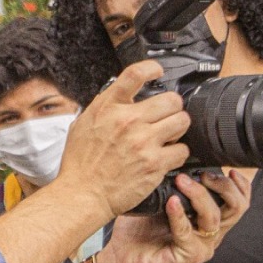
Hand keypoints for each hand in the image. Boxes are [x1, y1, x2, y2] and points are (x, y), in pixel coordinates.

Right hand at [57, 60, 190, 217]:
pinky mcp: (155, 163)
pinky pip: (182, 150)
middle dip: (171, 108)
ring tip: (168, 136)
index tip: (158, 72)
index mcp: (108, 107)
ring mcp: (143, 142)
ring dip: (177, 129)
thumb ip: (103, 108)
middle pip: (171, 99)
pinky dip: (176, 154)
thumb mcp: (82, 125)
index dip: (152, 68)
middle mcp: (127, 121)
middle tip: (166, 116)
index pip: (135, 74)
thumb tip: (120, 96)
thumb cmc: (80, 163)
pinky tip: (164, 157)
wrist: (82, 194)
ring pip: (182, 121)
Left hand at [95, 168, 249, 262]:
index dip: (240, 185)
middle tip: (203, 174)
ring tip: (182, 181)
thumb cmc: (139, 231)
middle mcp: (210, 233)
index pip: (239, 201)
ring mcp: (201, 246)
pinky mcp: (187, 257)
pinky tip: (171, 202)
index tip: (229, 169)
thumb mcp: (159, 200)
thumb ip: (173, 184)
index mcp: (208, 219)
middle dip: (223, 186)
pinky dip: (179, 215)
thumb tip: (174, 158)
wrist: (121, 259)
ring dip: (199, 195)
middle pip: (236, 208)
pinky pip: (187, 232)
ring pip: (213, 218)